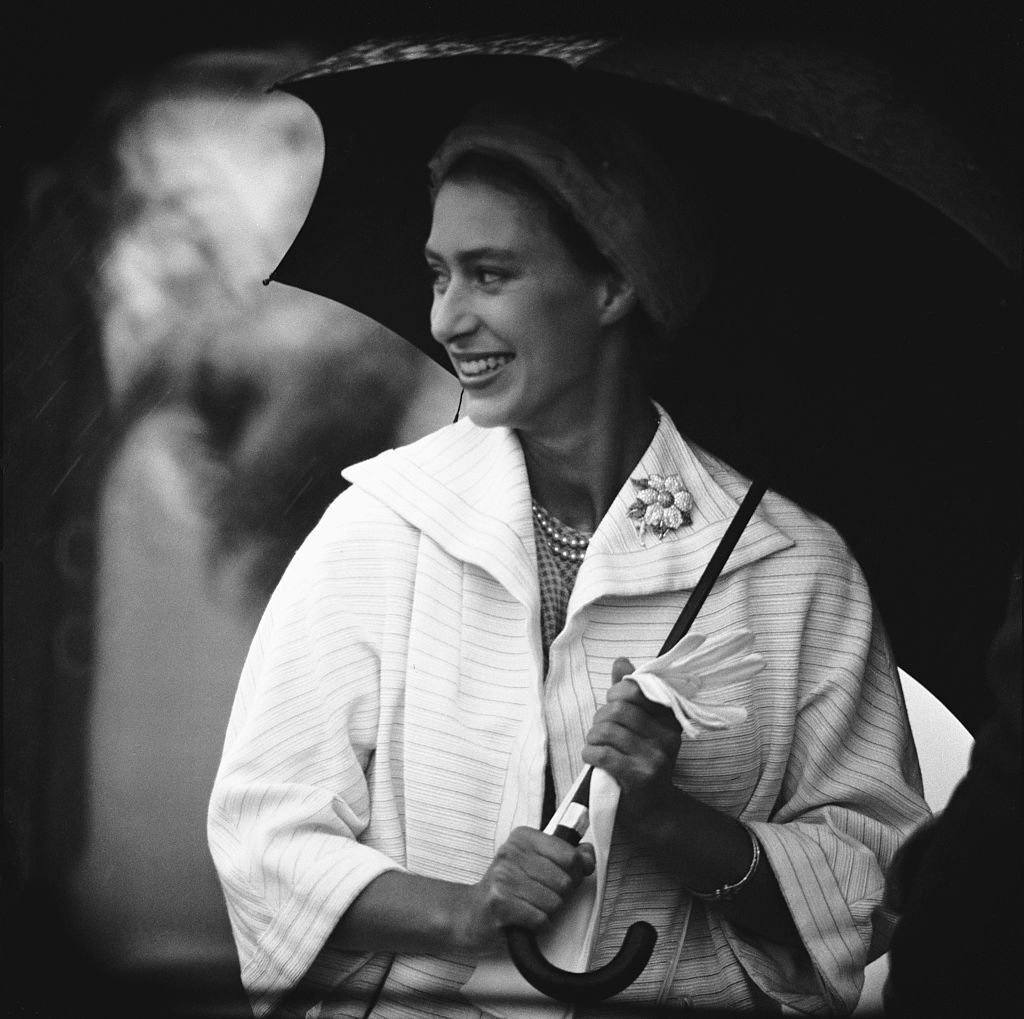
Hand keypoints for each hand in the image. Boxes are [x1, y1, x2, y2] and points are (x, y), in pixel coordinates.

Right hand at [454, 826, 595, 955]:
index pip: (570, 855)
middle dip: (560, 895)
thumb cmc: (506, 888)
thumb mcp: (535, 864)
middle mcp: (511, 853)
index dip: (575, 872)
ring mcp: (503, 877)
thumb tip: (588, 855)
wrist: (470, 913)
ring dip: (546, 911)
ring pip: (554, 902)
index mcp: (522, 838)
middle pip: (565, 882)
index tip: (563, 876)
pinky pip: (540, 919)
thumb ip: (565, 856)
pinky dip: (536, 924)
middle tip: (540, 895)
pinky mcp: (499, 903)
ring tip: (528, 906)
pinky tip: (522, 918)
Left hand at [581, 657, 681, 822]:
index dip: (616, 693)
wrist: (653, 809)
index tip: (612, 704)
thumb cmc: (641, 760)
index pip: (636, 688)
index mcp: (669, 718)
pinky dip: (590, 754)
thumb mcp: (641, 724)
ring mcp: (655, 757)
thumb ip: (630, 692)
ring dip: (593, 738)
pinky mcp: (639, 776)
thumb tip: (621, 661)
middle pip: (617, 710)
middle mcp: (667, 736)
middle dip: (599, 718)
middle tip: (600, 731)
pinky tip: (594, 759)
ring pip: (606, 731)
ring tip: (597, 746)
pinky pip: (602, 754)